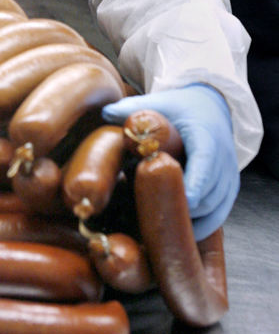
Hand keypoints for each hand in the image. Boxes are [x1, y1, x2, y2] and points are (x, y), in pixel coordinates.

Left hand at [102, 83, 239, 240]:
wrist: (212, 106)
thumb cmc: (183, 107)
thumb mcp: (161, 102)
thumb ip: (133, 108)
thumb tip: (105, 112)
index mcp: (207, 137)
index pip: (204, 165)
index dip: (192, 186)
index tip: (174, 200)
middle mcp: (223, 160)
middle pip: (209, 194)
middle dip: (183, 208)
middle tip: (153, 217)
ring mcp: (228, 177)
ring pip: (214, 210)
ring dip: (190, 220)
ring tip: (161, 226)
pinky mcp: (228, 190)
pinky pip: (218, 216)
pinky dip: (201, 227)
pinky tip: (177, 232)